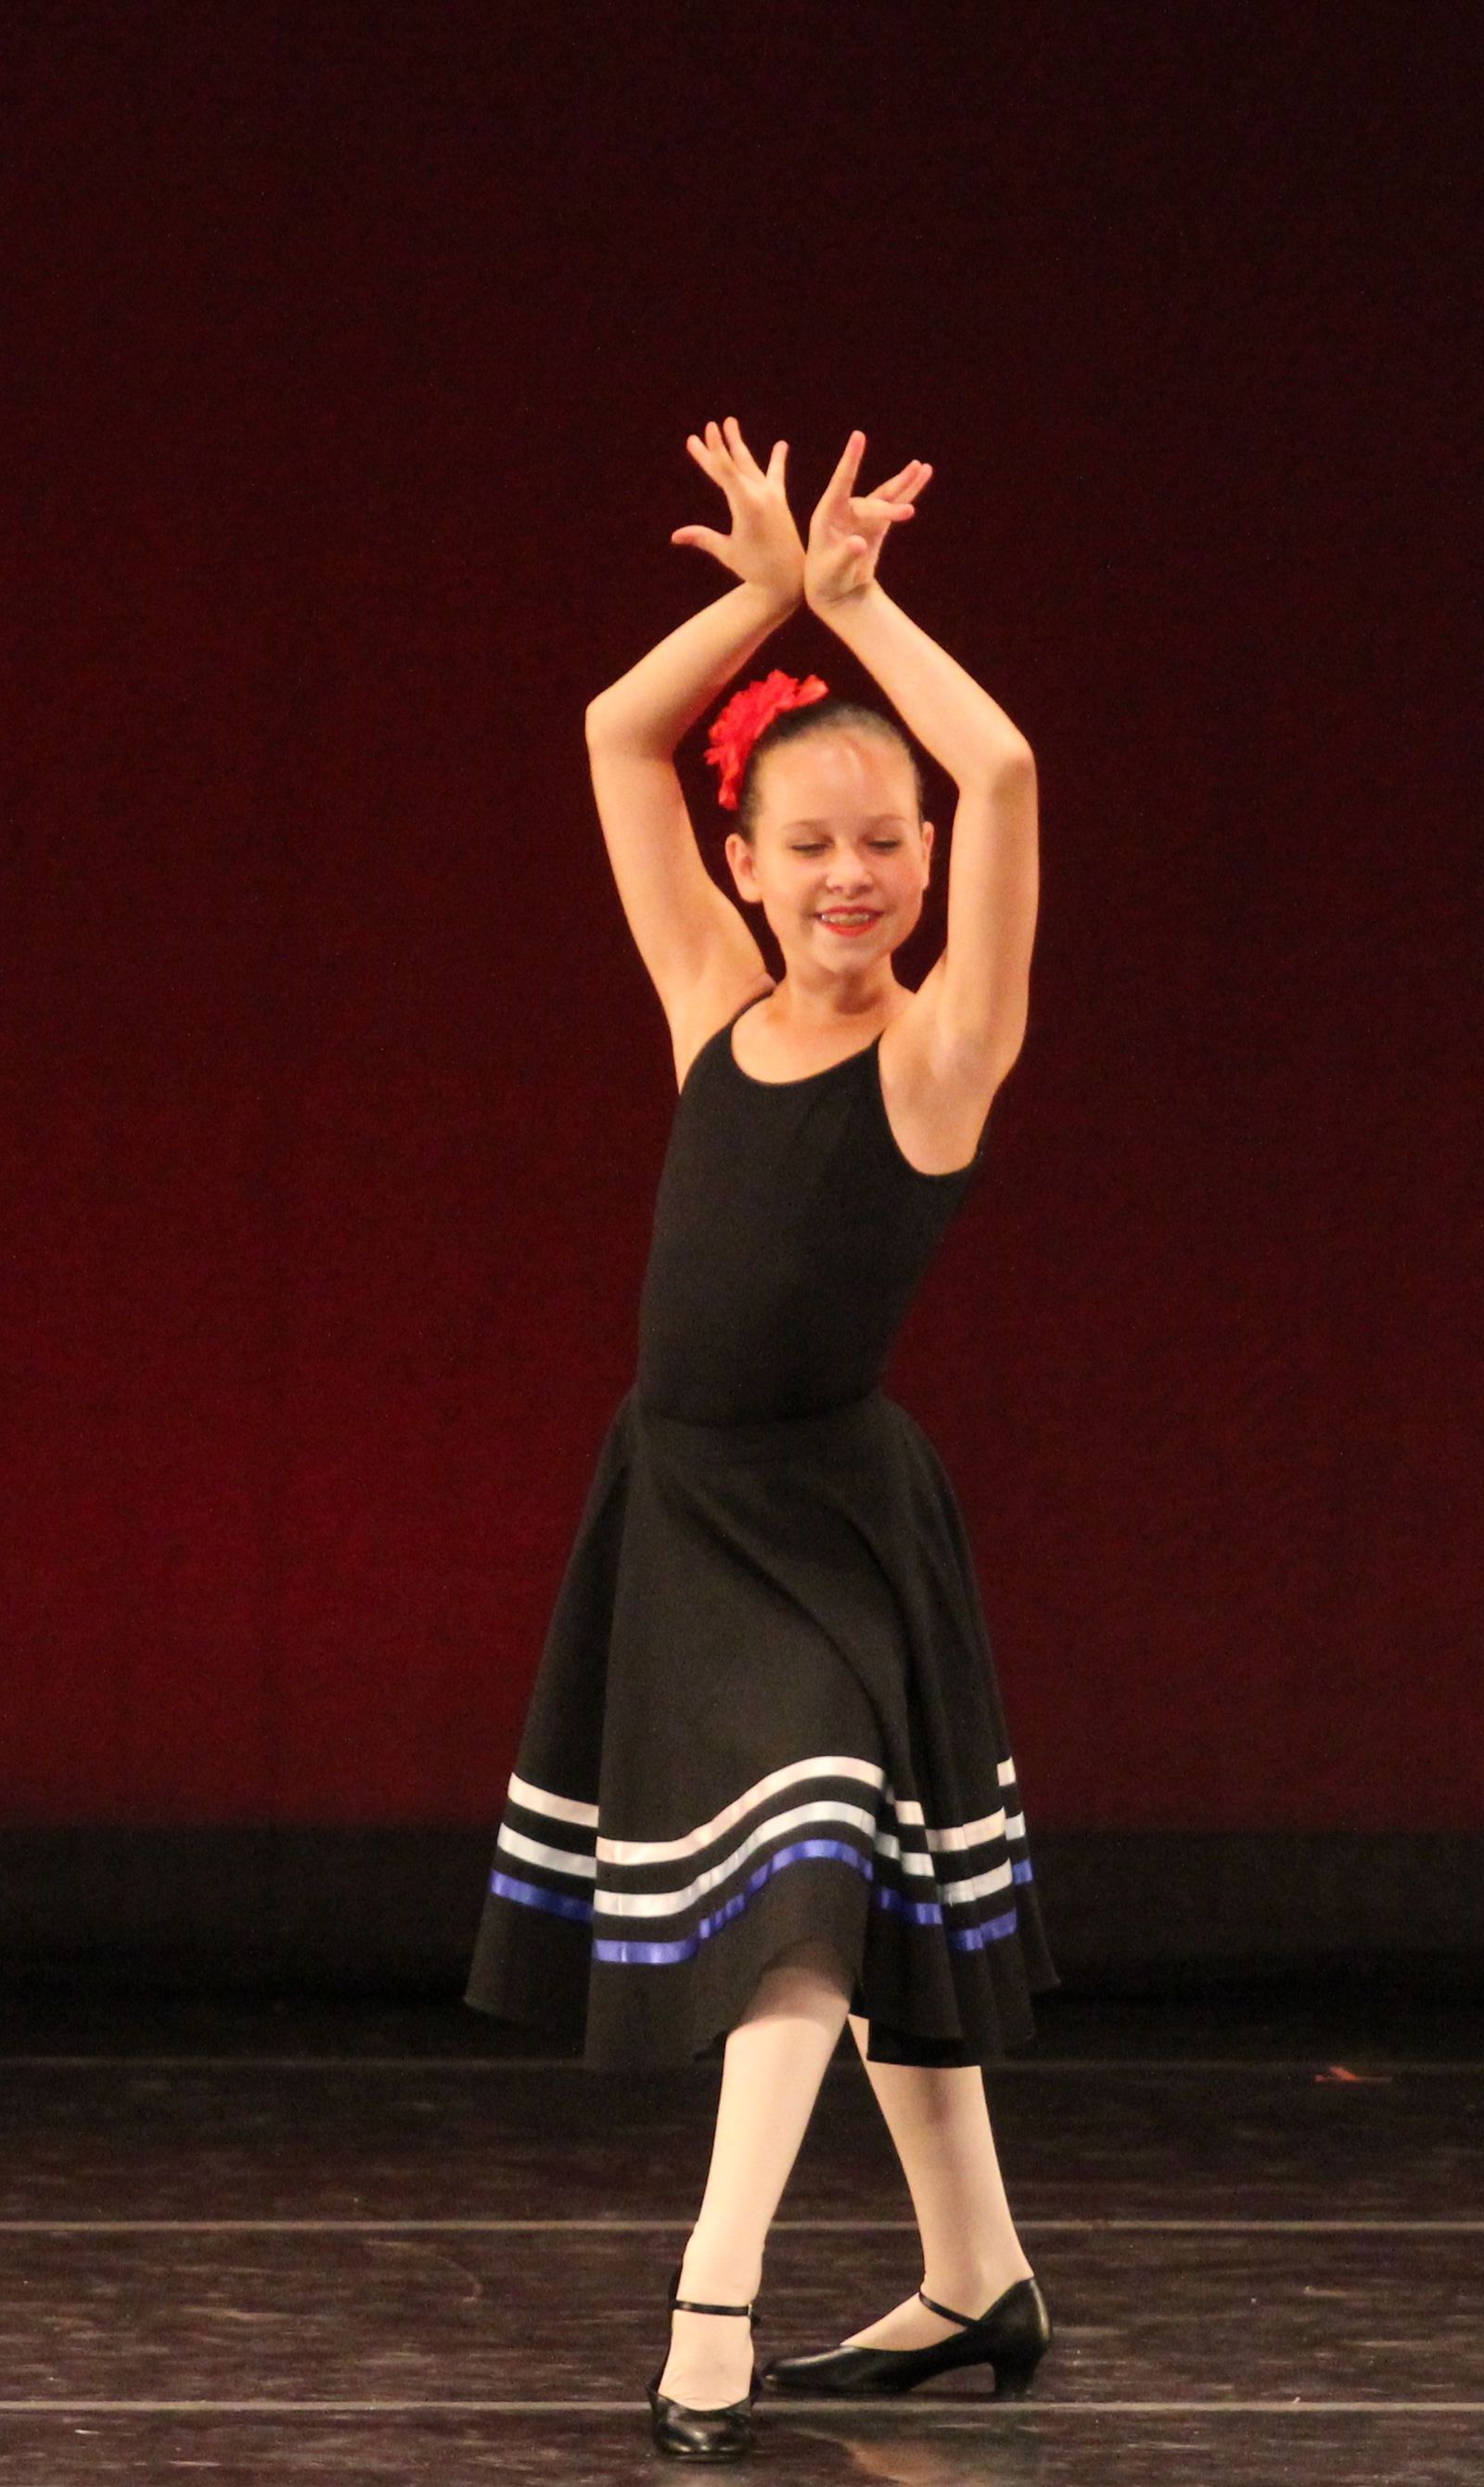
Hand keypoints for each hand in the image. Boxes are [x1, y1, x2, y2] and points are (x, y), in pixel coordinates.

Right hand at [670, 417, 804, 607]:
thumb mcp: (727, 552)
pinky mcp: (779, 501)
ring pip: (751, 465)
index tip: (709, 429)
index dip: (714, 449)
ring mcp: (771, 496)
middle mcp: (760, 495)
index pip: (726, 471)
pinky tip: (781, 446)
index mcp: (746, 505)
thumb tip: (675, 536)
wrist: (790, 578)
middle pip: (733, 465)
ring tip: (731, 423)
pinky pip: (775, 477)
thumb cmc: (755, 568)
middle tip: (709, 425)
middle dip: (718, 447)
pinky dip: (777, 461)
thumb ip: (703, 538)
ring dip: (739, 445)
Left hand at [804, 429, 930, 609]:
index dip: (850, 460)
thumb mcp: (833, 570)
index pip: (840, 483)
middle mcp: (845, 511)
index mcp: (827, 516)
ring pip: (886, 497)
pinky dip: (908, 493)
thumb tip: (859, 542)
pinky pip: (894, 506)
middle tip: (909, 513)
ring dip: (904, 483)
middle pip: (872, 502)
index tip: (859, 435)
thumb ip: (845, 555)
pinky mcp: (875, 525)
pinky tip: (923, 475)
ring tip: (923, 467)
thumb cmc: (826, 582)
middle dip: (890, 508)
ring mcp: (861, 517)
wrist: (833, 593)